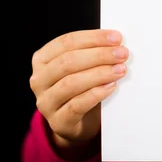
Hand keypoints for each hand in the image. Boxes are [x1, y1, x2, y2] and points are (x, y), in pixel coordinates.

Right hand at [29, 29, 128, 147]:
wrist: (79, 124)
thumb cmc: (83, 89)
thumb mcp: (83, 68)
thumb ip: (93, 54)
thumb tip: (116, 42)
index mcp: (43, 59)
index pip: (66, 42)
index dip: (93, 38)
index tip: (116, 37)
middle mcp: (39, 80)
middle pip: (68, 61)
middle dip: (99, 55)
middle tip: (122, 53)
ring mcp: (46, 102)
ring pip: (71, 83)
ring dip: (99, 74)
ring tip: (120, 70)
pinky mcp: (58, 121)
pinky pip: (76, 105)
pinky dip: (96, 94)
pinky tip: (111, 86)